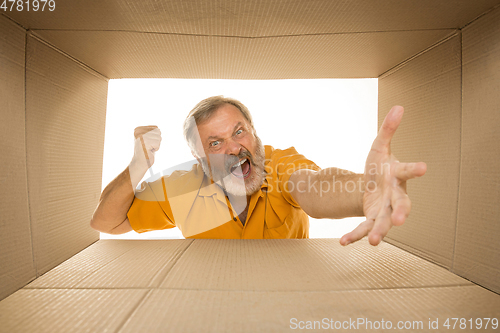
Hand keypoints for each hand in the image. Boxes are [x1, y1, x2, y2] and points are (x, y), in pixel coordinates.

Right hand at [131, 126, 161, 172]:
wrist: (139, 163)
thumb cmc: (145, 151)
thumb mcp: (147, 138)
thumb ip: (152, 131)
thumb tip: (158, 129)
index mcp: (138, 129)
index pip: (156, 128)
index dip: (155, 137)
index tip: (148, 142)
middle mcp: (138, 131)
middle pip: (158, 131)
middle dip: (156, 141)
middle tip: (149, 146)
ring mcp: (141, 137)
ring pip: (159, 137)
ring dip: (156, 145)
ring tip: (149, 149)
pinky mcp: (145, 143)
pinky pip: (158, 144)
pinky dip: (156, 149)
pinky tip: (149, 151)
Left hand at [340, 106, 426, 245]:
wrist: (373, 185)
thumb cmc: (380, 166)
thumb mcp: (380, 147)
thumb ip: (388, 130)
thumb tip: (399, 106)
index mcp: (398, 176)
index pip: (407, 171)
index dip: (414, 169)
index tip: (423, 167)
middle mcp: (395, 196)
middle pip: (402, 205)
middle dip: (403, 213)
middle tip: (402, 220)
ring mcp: (385, 210)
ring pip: (384, 223)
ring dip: (379, 231)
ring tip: (373, 241)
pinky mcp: (372, 219)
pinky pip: (364, 229)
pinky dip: (355, 236)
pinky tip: (343, 242)